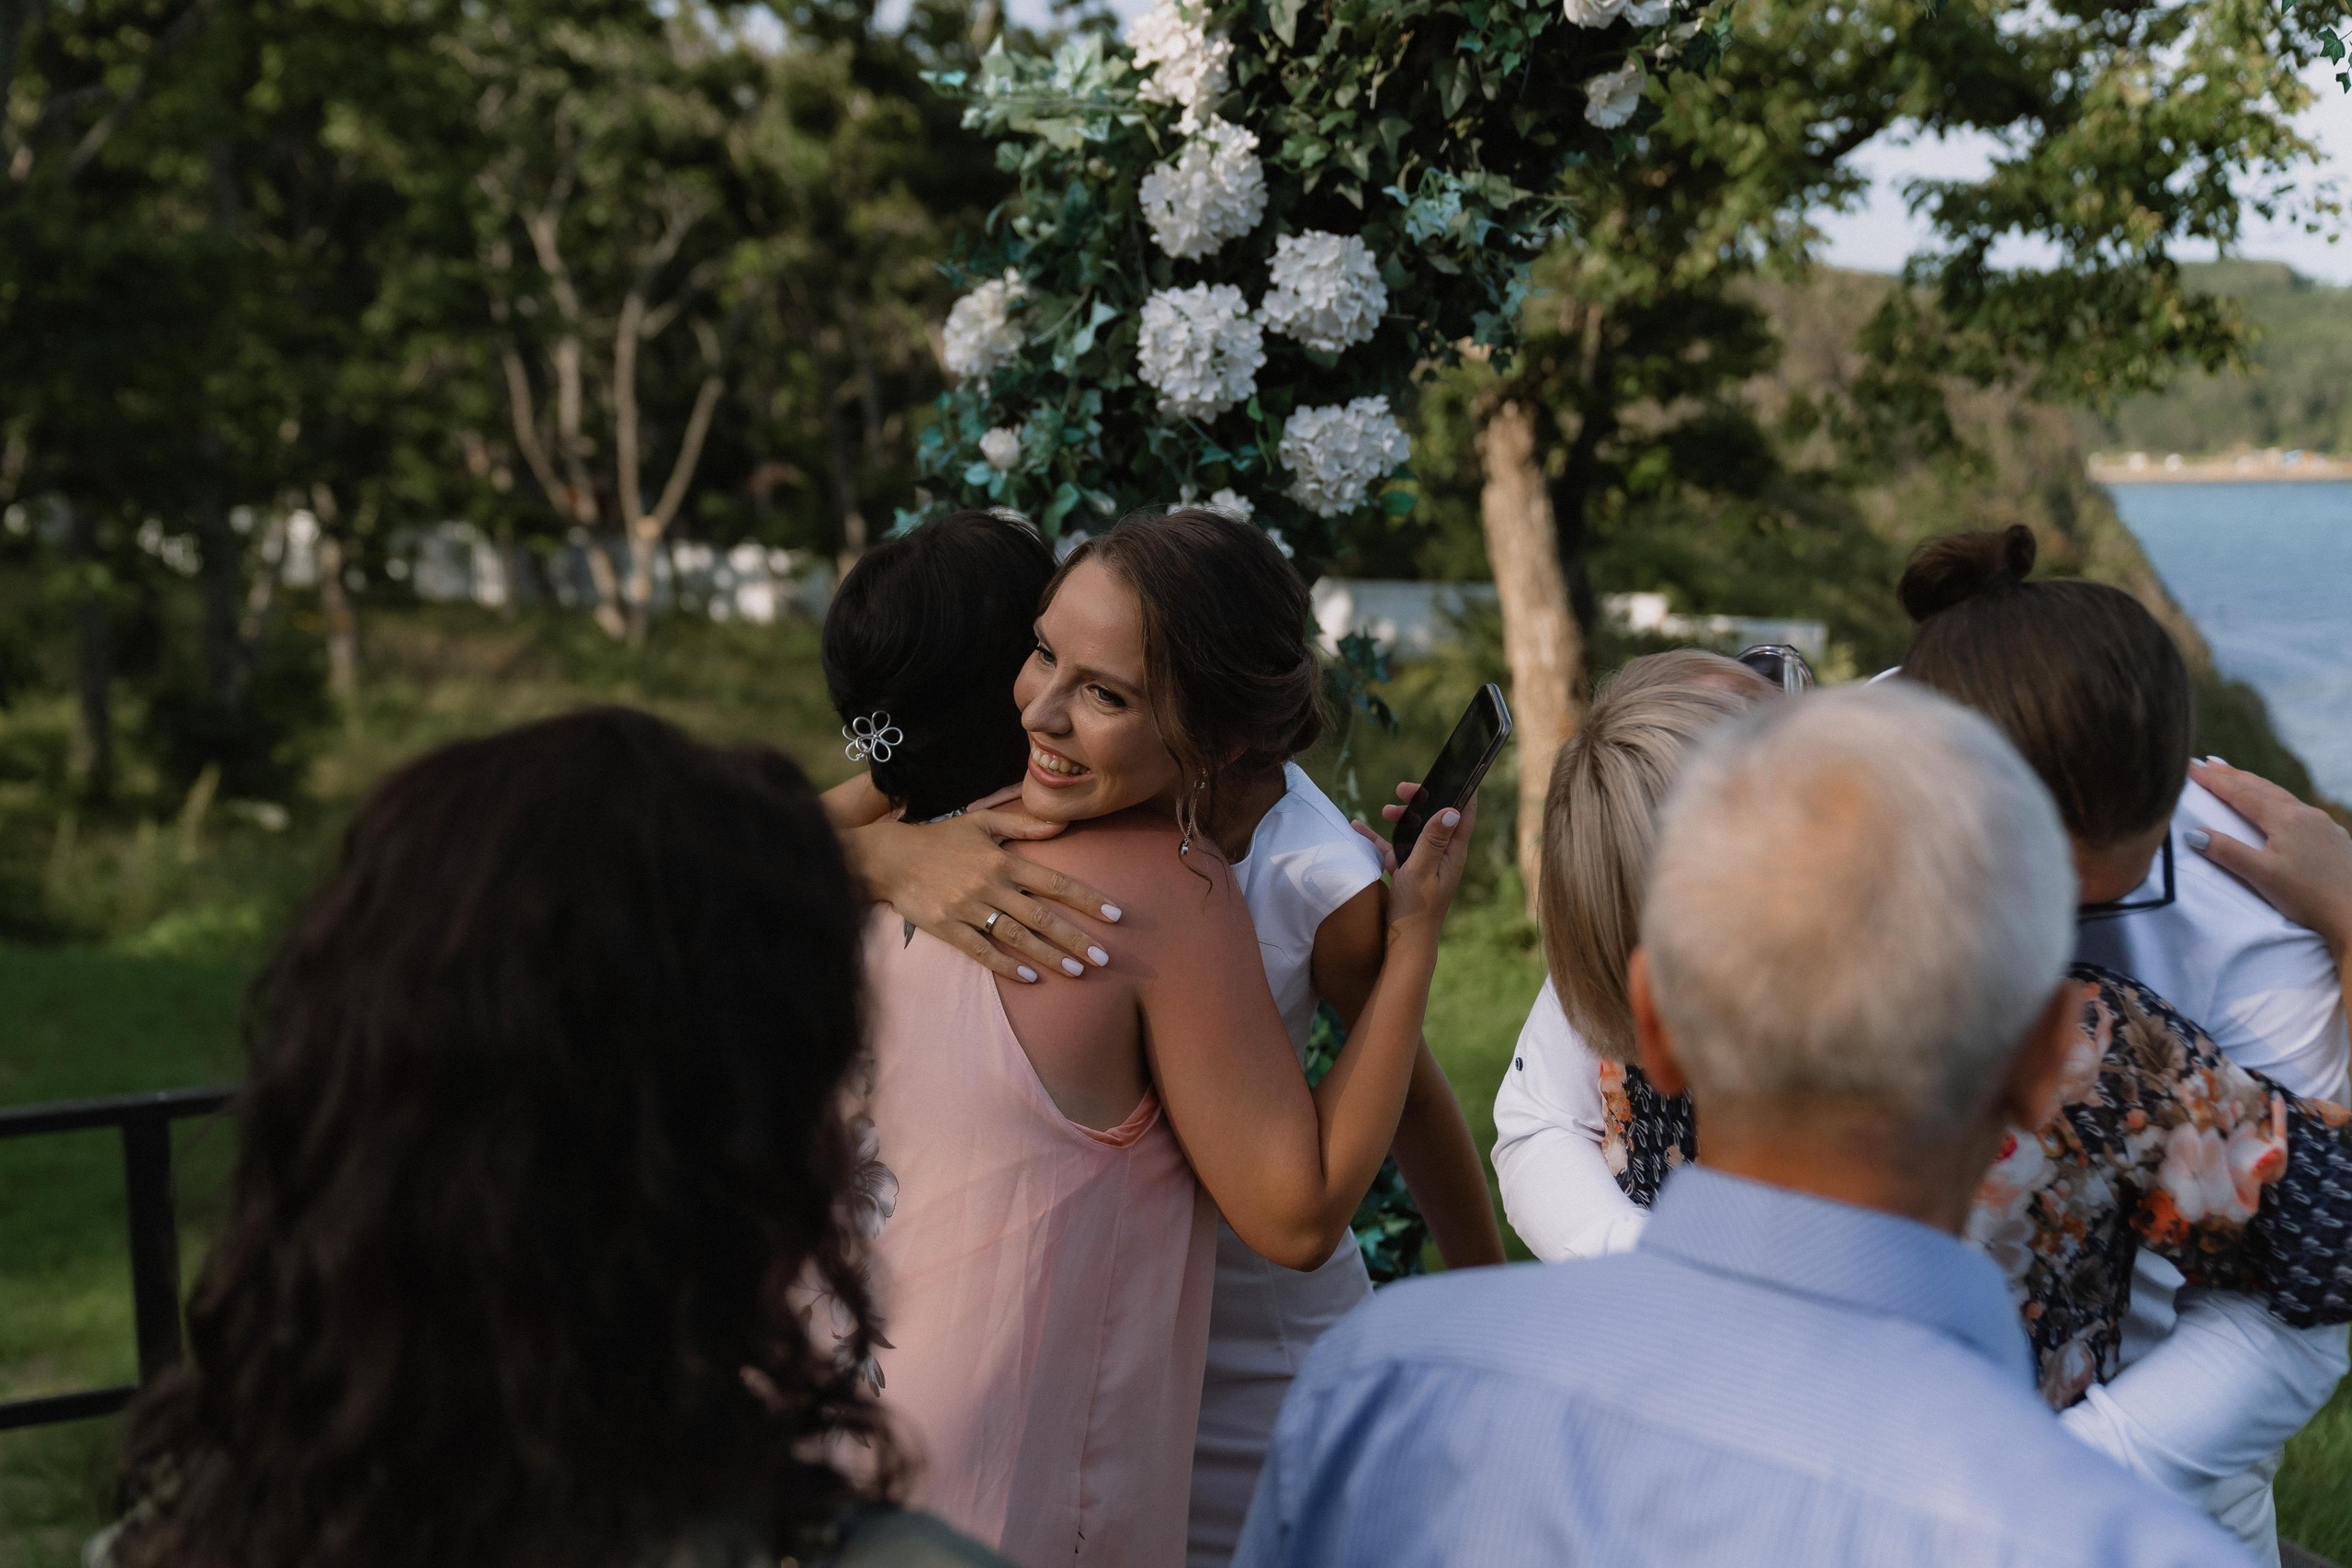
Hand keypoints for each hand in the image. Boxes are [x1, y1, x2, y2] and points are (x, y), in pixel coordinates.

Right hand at [843, 808, 1123, 982]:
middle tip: (1103, 957)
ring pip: (1017, 937)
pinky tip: (1030, 979)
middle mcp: (991, 886)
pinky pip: (982, 951)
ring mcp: (969, 909)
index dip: (1086, 899)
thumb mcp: (981, 822)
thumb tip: (1062, 825)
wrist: (890, 858)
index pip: (1054, 881)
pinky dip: (1006, 966)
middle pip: (1042, 916)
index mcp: (1003, 861)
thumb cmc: (939, 839)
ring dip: (1049, 955)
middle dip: (1075, 937)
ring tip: (1077, 971)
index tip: (1113, 915)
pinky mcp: (948, 929)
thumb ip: (1023, 826)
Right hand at [1352, 781, 1475, 942]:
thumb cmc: (1417, 910)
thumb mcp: (1421, 869)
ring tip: (1384, 811)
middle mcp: (1442, 855)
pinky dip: (1379, 839)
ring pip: (1414, 831)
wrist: (1405, 944)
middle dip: (1421, 801)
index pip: (1464, 814)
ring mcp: (1425, 864)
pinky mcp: (1408, 873)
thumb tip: (1452, 809)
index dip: (1460, 791)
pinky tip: (1358, 829)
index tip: (1451, 772)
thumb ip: (1433, 839)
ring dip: (1400, 819)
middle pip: (1436, 818)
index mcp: (1453, 853)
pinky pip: (1394, 849)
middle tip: (1403, 789)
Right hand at [2187, 758, 2351, 960]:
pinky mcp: (2334, 837)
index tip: (2190, 767)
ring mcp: (2323, 824)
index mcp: (2285, 818)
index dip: (2213, 780)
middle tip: (2210, 763)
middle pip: (2262, 787)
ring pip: (2282, 796)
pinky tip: (2278, 807)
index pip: (2240, 793)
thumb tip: (2193, 834)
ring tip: (2238, 778)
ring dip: (2256, 785)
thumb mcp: (2261, 875)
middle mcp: (2306, 814)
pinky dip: (2277, 800)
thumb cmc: (2307, 897)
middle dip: (2233, 775)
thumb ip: (2227, 851)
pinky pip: (2299, 809)